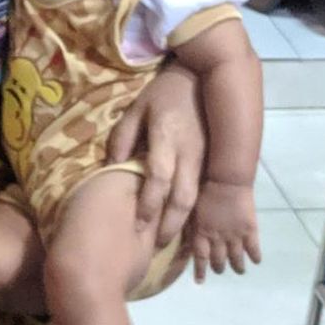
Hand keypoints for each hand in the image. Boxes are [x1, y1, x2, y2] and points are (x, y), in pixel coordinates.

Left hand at [109, 62, 204, 247]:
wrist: (204, 79)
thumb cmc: (163, 95)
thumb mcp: (137, 109)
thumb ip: (123, 137)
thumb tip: (112, 165)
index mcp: (167, 139)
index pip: (159, 178)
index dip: (149, 203)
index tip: (139, 223)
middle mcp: (189, 154)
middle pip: (183, 197)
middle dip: (170, 224)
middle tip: (155, 244)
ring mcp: (205, 159)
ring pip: (197, 199)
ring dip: (185, 223)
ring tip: (170, 241)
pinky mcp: (212, 162)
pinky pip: (204, 192)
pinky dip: (196, 212)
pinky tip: (187, 225)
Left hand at [190, 180, 261, 282]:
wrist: (226, 182)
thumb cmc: (204, 190)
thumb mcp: (191, 209)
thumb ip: (189, 225)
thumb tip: (181, 236)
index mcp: (201, 233)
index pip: (200, 257)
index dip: (200, 271)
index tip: (200, 282)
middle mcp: (217, 239)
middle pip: (218, 260)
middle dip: (218, 267)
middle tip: (220, 270)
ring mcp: (235, 236)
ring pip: (236, 258)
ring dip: (237, 266)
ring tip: (239, 270)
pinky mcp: (250, 231)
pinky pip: (253, 249)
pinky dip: (255, 256)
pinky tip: (256, 261)